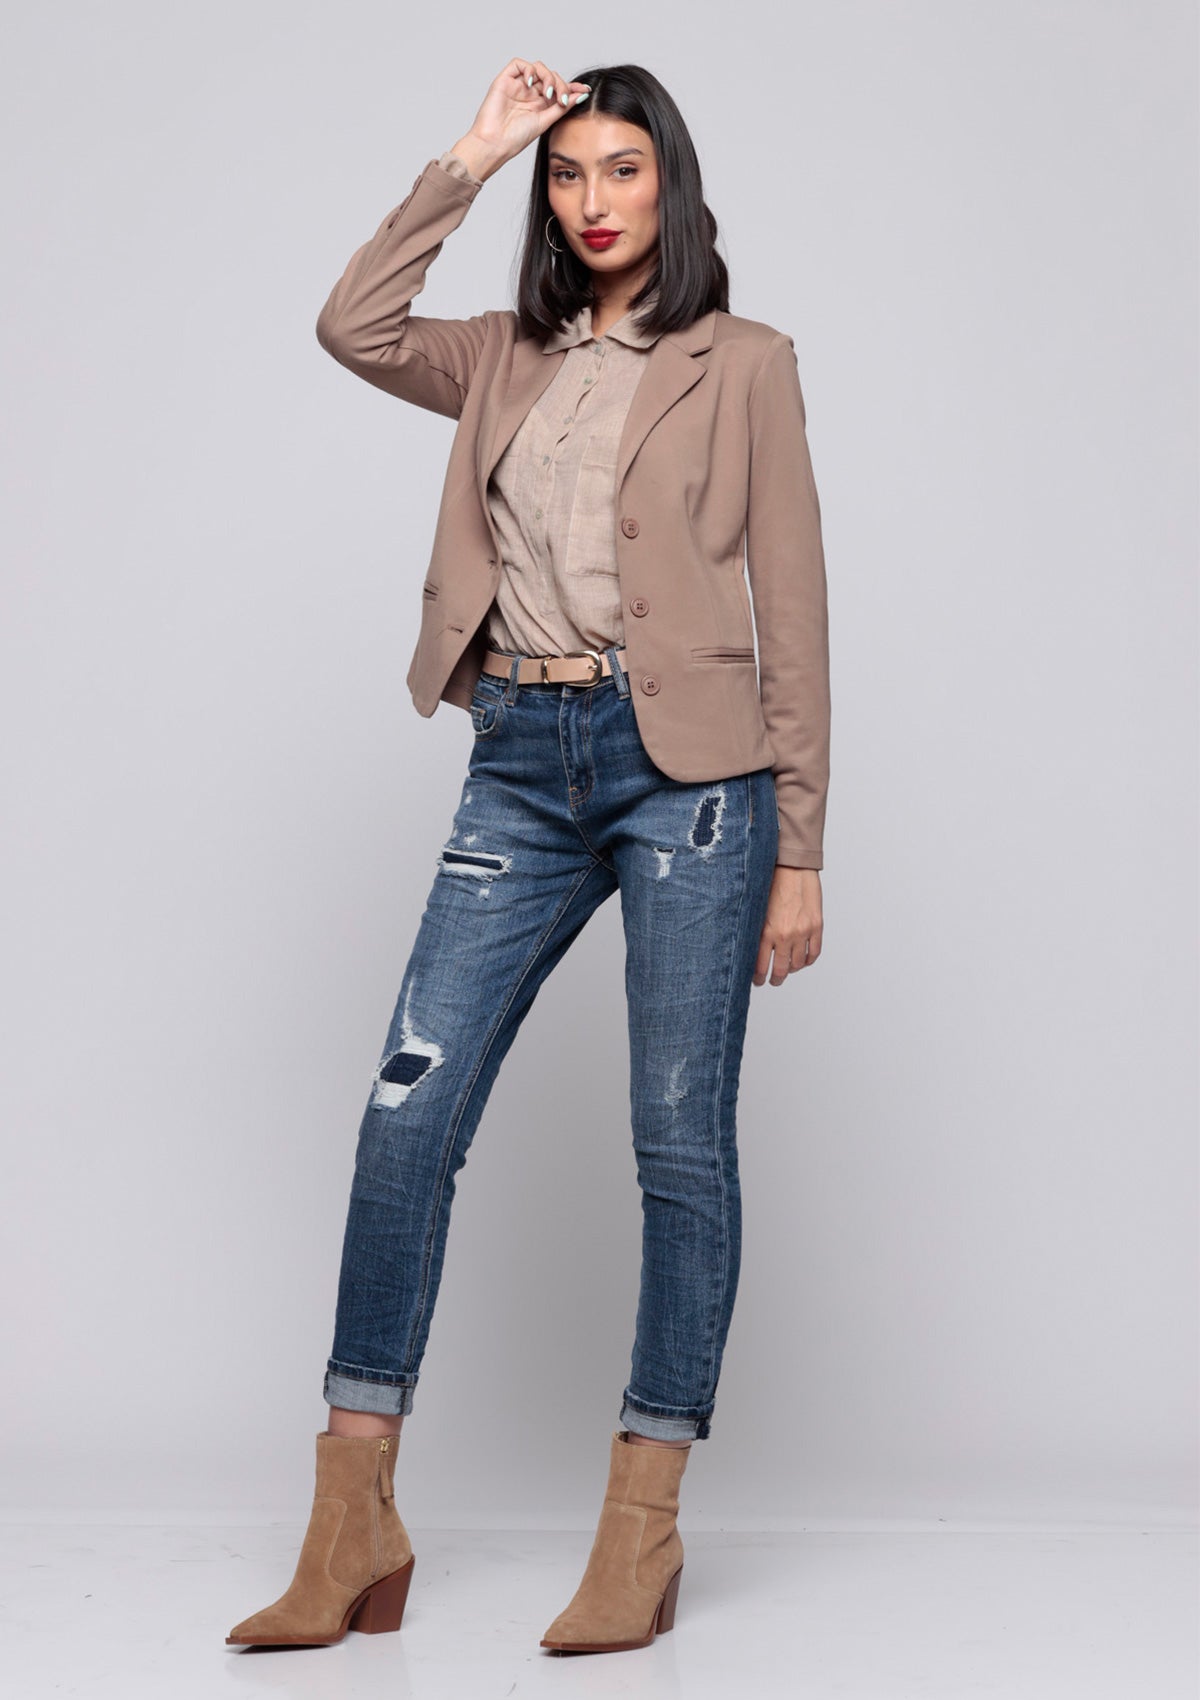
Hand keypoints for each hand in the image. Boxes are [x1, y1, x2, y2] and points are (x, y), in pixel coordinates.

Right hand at [452, 58, 591, 180]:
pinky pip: (519, 64)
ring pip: (538, 68)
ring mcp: (517, 85)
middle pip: (551, 76)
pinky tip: (533, 84)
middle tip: (562, 99)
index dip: (572, 87)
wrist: (495, 143)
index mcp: (539, 104)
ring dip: (549, 77)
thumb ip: (561, 107)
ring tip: (550, 94)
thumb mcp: (545, 121)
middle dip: (561, 85)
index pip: (558, 88)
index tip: (586, 90)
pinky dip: (529, 70)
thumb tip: (580, 95)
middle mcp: (529, 93)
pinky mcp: (505, 80)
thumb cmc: (516, 138)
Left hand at [753, 867, 822, 985]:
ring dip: (793, 970)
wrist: (793, 868)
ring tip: (788, 970)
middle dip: (776, 979)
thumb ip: (756, 931)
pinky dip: (809, 960)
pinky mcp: (816, 927)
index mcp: (766, 932)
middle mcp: (785, 935)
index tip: (757, 981)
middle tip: (773, 981)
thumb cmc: (772, 884)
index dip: (759, 978)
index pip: (761, 966)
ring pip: (799, 964)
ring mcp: (802, 932)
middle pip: (781, 970)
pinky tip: (803, 960)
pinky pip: (814, 953)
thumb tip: (751, 951)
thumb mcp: (757, 910)